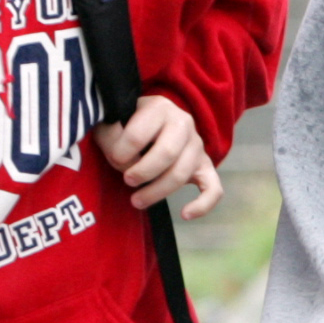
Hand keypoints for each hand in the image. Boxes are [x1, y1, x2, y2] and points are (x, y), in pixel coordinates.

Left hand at [93, 94, 222, 219]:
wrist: (150, 125)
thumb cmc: (127, 126)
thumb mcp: (112, 123)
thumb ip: (110, 135)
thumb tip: (120, 156)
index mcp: (159, 107)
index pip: (137, 135)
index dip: (119, 153)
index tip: (113, 158)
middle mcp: (183, 122)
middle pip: (166, 153)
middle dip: (142, 173)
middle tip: (126, 180)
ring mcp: (197, 145)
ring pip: (181, 174)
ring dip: (156, 192)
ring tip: (136, 201)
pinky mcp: (204, 165)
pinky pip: (213, 188)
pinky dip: (203, 204)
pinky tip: (185, 214)